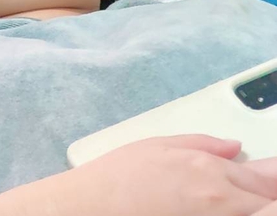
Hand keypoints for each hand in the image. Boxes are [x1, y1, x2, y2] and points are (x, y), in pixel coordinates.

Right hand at [66, 136, 276, 215]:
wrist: (94, 209)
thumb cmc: (120, 178)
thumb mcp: (159, 145)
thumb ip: (203, 144)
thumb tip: (234, 148)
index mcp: (209, 171)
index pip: (267, 176)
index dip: (274, 176)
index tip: (273, 174)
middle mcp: (220, 203)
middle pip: (269, 202)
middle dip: (269, 193)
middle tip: (264, 190)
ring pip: (258, 214)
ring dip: (258, 206)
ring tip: (251, 200)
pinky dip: (239, 214)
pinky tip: (231, 209)